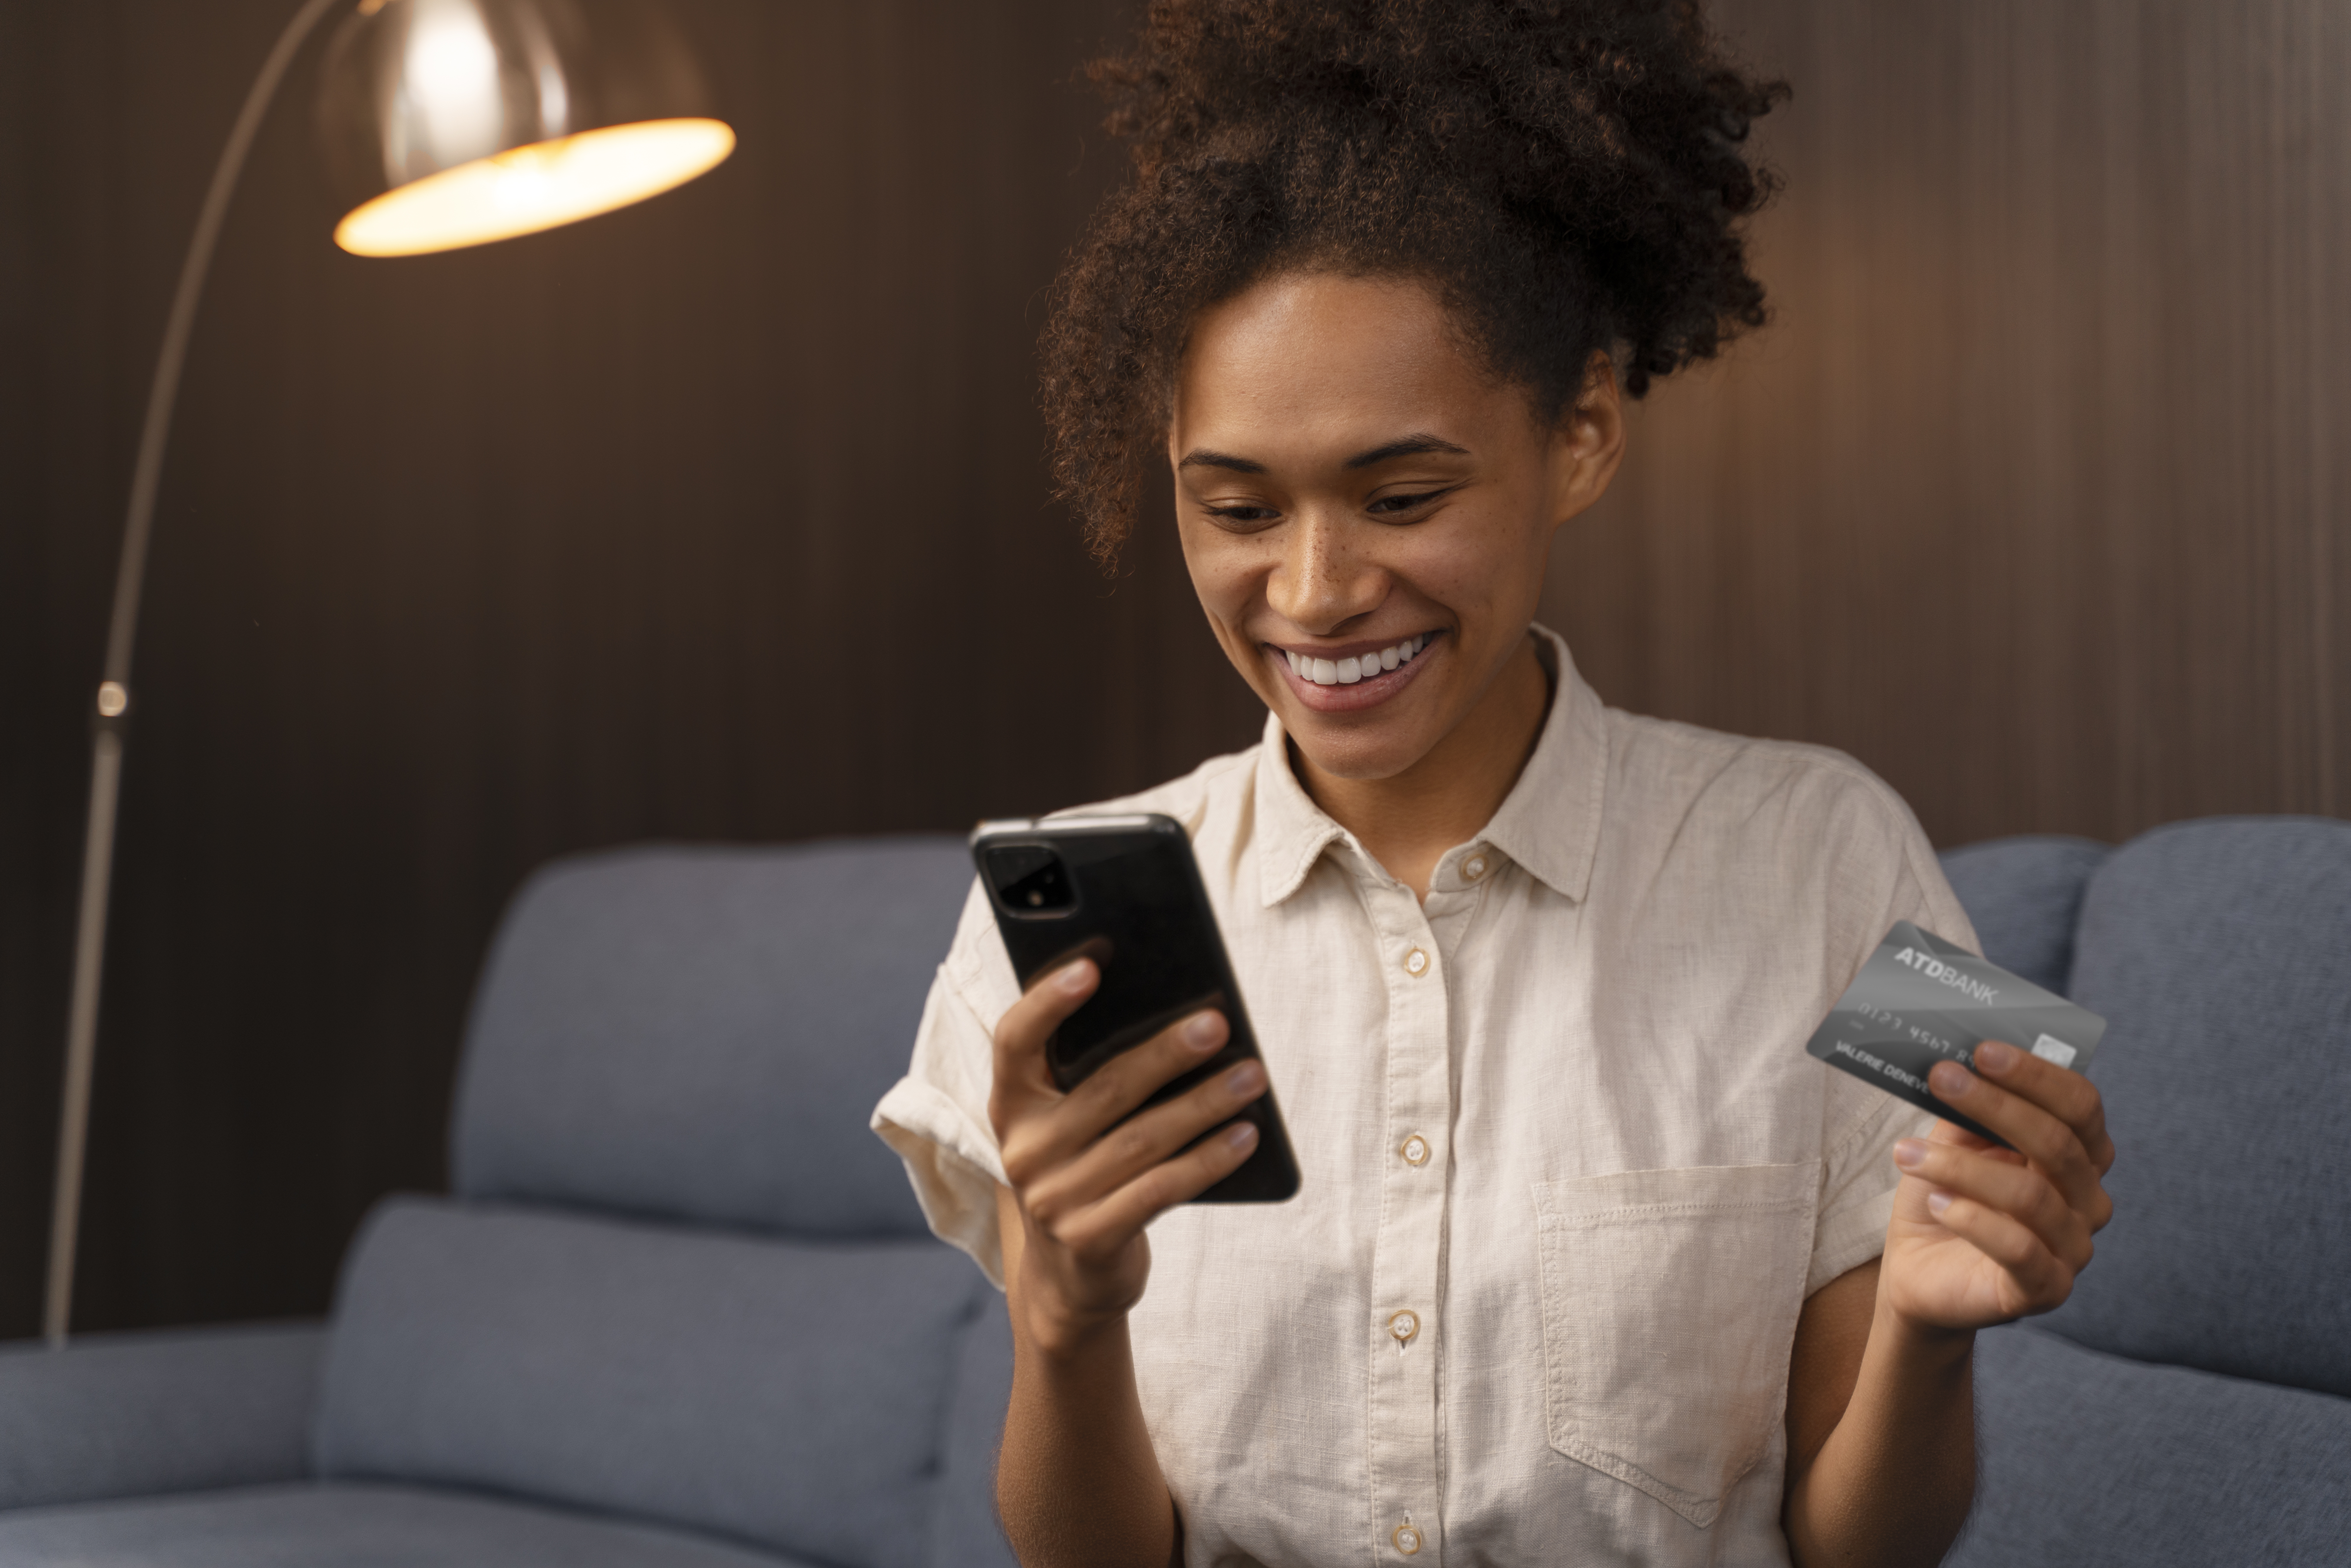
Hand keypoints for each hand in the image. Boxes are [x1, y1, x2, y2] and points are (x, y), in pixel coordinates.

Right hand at [989, 958, 1266, 1351]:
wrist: (1070, 1276)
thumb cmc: (1086, 1169)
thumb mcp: (1073, 1122)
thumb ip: (1097, 1074)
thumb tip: (1179, 1017)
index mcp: (1012, 1105)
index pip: (1014, 1041)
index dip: (1048, 1001)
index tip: (1091, 966)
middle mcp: (1024, 1150)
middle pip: (1104, 1088)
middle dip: (1166, 1053)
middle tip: (1217, 1024)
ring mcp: (1053, 1199)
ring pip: (1141, 1140)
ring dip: (1204, 1104)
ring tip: (1251, 1076)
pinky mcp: (1090, 1239)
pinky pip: (1159, 1190)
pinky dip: (1208, 1160)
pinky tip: (1246, 1136)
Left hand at [1878, 1040, 2116, 1332]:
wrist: (1921, 1273)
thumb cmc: (1943, 1198)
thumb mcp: (1953, 1146)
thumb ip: (1968, 1111)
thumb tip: (1959, 1062)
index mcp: (2078, 1157)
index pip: (2081, 1106)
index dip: (2036, 1075)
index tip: (1982, 1050)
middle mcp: (2088, 1201)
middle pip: (2058, 1143)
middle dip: (1995, 1105)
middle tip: (1941, 1078)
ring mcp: (2073, 1248)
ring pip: (2030, 1194)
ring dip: (1960, 1166)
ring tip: (1906, 1152)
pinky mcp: (2046, 1288)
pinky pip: (2019, 1249)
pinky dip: (1971, 1218)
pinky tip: (1936, 1201)